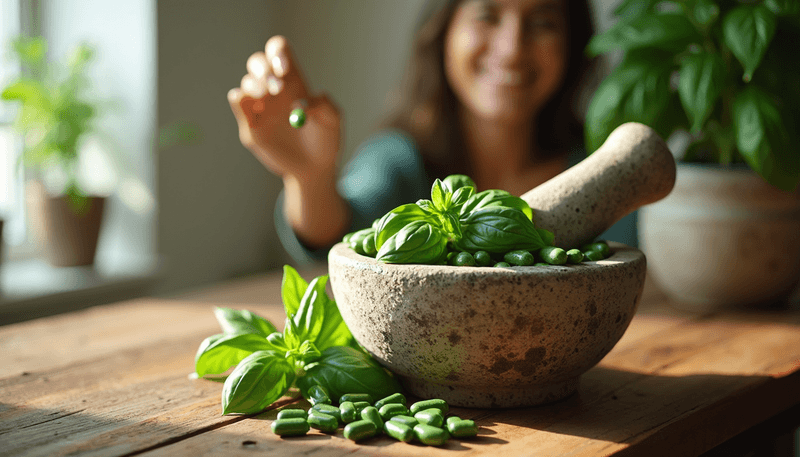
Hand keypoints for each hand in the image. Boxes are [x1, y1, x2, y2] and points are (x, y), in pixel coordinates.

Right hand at [228, 36, 340, 180]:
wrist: (313, 168)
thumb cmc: (326, 141)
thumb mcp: (333, 121)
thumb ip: (324, 106)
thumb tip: (302, 101)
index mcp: (293, 79)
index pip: (279, 50)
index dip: (278, 53)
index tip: (285, 69)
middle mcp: (272, 88)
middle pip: (258, 63)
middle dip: (264, 69)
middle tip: (276, 87)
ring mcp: (259, 104)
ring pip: (247, 83)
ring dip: (255, 85)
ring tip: (268, 96)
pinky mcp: (249, 123)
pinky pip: (239, 104)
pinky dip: (239, 100)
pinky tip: (250, 105)